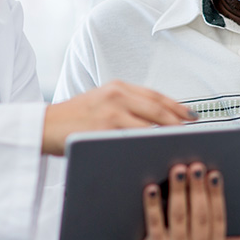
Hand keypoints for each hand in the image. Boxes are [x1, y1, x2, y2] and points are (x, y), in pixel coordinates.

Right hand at [42, 81, 195, 155]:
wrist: (44, 125)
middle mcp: (117, 95)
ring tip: (182, 145)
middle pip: (158, 109)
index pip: (156, 96)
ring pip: (150, 124)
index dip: (177, 106)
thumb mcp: (101, 101)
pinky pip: (134, 138)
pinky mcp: (104, 129)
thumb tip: (155, 119)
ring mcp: (111, 112)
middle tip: (194, 134)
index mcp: (118, 87)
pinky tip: (158, 153)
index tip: (192, 116)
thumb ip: (125, 105)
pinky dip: (149, 145)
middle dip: (179, 122)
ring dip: (168, 135)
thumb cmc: (74, 118)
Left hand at [103, 162, 239, 239]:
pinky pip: (155, 224)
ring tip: (178, 170)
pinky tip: (152, 188)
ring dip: (179, 190)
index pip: (218, 219)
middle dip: (198, 188)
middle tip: (196, 166)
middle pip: (200, 215)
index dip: (217, 196)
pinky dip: (153, 205)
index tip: (215, 174)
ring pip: (179, 215)